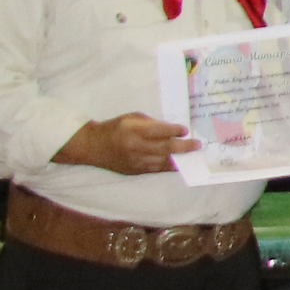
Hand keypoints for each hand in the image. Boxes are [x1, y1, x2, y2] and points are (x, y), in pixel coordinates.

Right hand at [56, 112, 191, 175]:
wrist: (92, 146)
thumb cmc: (114, 128)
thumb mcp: (130, 118)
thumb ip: (150, 123)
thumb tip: (170, 129)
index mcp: (133, 130)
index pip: (159, 131)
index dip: (174, 131)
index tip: (185, 130)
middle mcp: (135, 147)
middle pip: (165, 148)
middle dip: (184, 146)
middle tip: (197, 144)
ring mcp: (136, 161)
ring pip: (163, 161)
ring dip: (180, 158)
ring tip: (193, 155)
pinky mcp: (135, 171)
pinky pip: (156, 169)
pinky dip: (169, 167)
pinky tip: (180, 164)